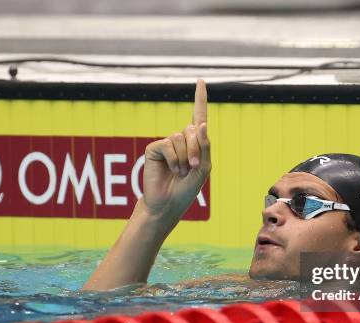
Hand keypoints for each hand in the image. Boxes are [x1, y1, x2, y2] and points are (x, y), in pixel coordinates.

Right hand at [141, 80, 210, 218]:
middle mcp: (180, 140)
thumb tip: (201, 124)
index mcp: (195, 144)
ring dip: (185, 157)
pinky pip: (167, 145)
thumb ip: (205, 146)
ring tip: (181, 172)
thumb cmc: (186, 189)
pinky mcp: (154, 149)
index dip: (199, 99)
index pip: (198, 117)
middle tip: (193, 167)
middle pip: (193, 130)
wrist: (168, 204)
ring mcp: (166, 144)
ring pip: (180, 138)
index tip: (200, 81)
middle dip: (196, 149)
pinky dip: (173, 159)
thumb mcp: (203, 168)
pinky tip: (172, 170)